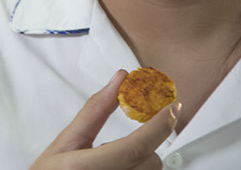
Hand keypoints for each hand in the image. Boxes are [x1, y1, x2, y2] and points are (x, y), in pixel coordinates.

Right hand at [31, 70, 180, 169]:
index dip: (159, 125)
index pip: (135, 147)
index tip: (172, 106)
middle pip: (150, 161)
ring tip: (111, 163)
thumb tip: (120, 80)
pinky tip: (115, 169)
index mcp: (86, 168)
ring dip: (139, 162)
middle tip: (116, 145)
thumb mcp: (68, 140)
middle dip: (143, 146)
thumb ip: (95, 110)